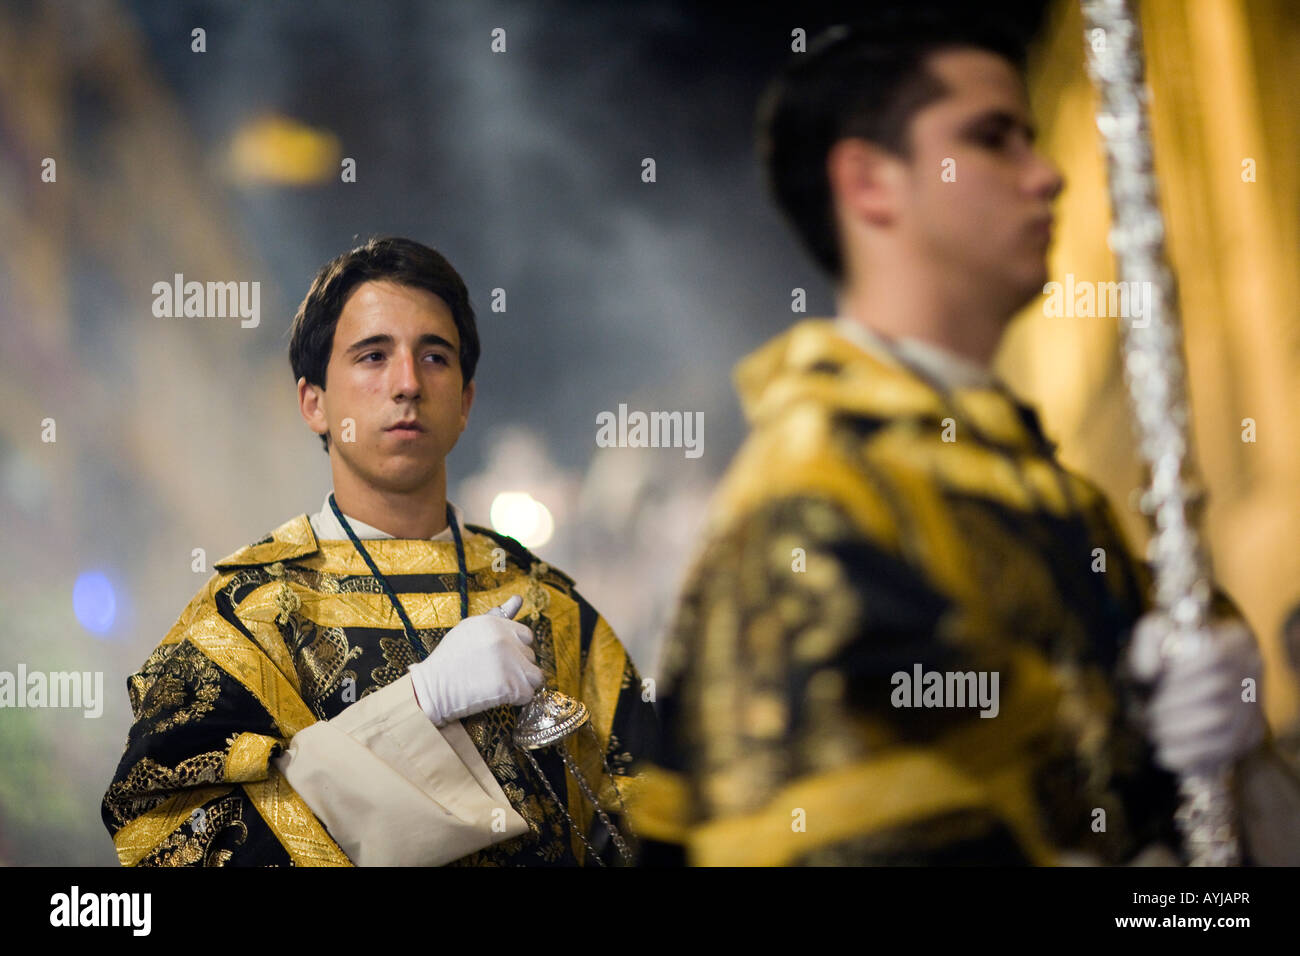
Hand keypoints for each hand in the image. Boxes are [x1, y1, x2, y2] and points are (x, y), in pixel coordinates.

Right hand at [408, 594, 543, 725]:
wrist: (432, 689)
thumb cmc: (451, 659)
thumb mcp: (471, 630)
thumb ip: (498, 615)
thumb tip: (519, 598)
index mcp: (495, 623)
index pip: (527, 636)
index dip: (516, 649)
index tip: (501, 659)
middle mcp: (504, 640)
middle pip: (531, 656)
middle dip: (518, 667)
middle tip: (494, 674)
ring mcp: (508, 663)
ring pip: (535, 676)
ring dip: (523, 684)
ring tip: (501, 686)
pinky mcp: (509, 686)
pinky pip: (528, 695)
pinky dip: (517, 700)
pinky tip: (499, 696)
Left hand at [1124, 614, 1266, 773]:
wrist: (1182, 684)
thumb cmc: (1165, 656)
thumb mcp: (1153, 636)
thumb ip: (1147, 644)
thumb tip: (1149, 671)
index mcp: (1233, 639)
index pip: (1214, 655)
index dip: (1182, 673)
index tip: (1153, 682)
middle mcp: (1252, 668)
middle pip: (1217, 690)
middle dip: (1174, 706)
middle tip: (1150, 715)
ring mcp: (1254, 701)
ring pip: (1222, 722)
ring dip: (1180, 731)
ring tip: (1156, 732)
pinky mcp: (1250, 732)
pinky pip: (1226, 749)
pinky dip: (1192, 754)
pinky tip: (1167, 752)